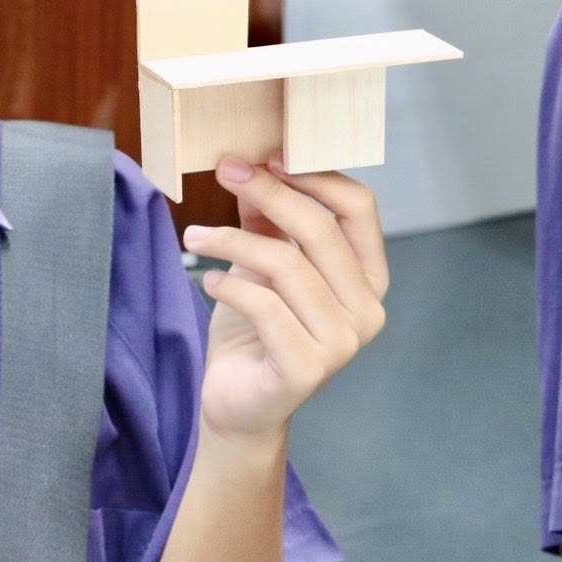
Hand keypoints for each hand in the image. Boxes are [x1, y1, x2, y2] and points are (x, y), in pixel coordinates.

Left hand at [183, 157, 388, 444]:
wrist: (238, 406)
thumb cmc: (255, 332)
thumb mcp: (261, 266)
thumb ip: (266, 221)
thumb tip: (251, 165)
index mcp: (367, 277)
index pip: (359, 208)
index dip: (314, 174)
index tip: (265, 155)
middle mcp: (366, 309)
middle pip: (320, 229)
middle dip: (268, 191)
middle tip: (223, 171)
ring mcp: (342, 342)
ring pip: (286, 264)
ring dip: (230, 241)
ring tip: (193, 237)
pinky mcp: (307, 367)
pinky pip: (264, 305)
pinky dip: (228, 285)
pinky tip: (208, 281)